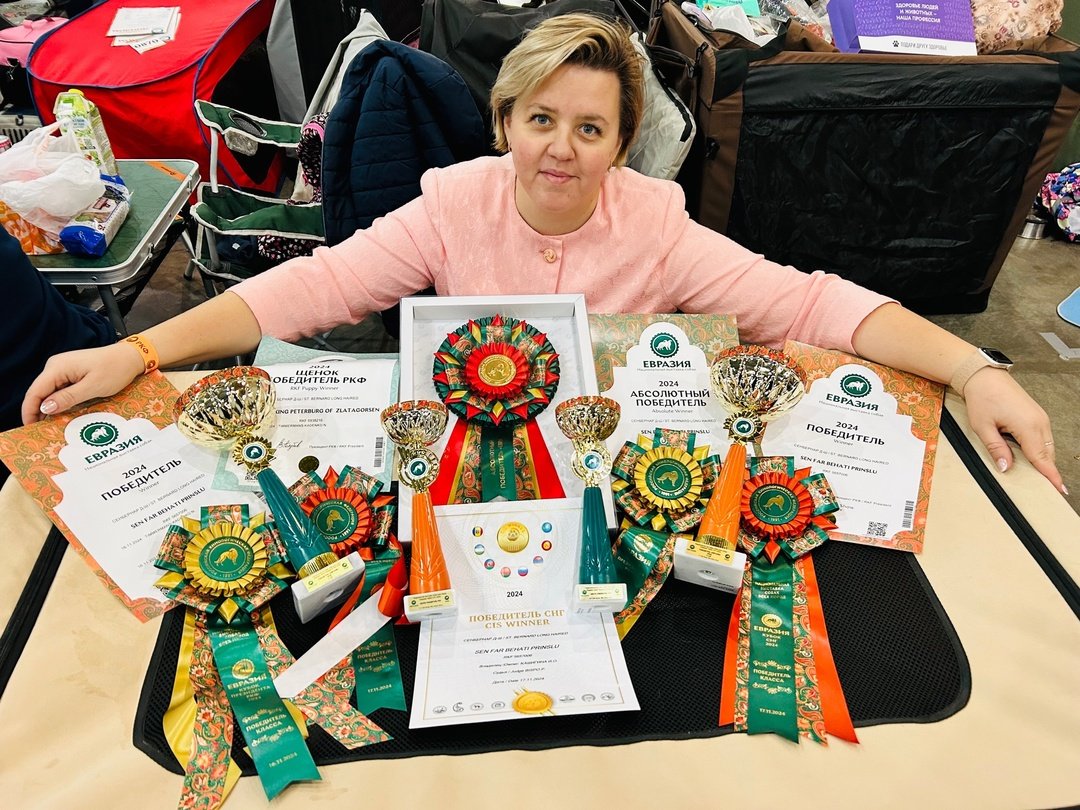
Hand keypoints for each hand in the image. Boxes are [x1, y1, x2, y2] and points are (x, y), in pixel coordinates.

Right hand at [21, 342, 144, 424]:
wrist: (130, 357)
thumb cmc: (115, 369)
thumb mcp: (93, 387)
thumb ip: (68, 397)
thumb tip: (46, 408)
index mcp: (58, 367)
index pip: (35, 391)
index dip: (29, 410)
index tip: (30, 427)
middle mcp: (55, 366)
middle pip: (39, 392)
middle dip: (37, 411)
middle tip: (41, 431)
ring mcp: (62, 368)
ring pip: (48, 392)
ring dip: (49, 408)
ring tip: (50, 427)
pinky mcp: (70, 373)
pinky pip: (59, 389)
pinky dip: (59, 402)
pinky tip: (62, 414)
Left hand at [962, 367, 1064, 494]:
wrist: (985, 377)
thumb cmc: (983, 398)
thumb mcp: (983, 427)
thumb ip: (996, 449)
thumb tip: (1006, 468)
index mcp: (1028, 426)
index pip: (1042, 458)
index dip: (1050, 475)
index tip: (1059, 489)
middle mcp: (1040, 422)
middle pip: (1047, 454)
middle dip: (1046, 471)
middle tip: (1044, 489)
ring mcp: (1041, 418)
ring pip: (1046, 446)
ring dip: (1042, 459)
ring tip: (1036, 476)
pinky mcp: (1038, 415)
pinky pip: (1043, 437)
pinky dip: (1039, 449)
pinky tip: (1029, 456)